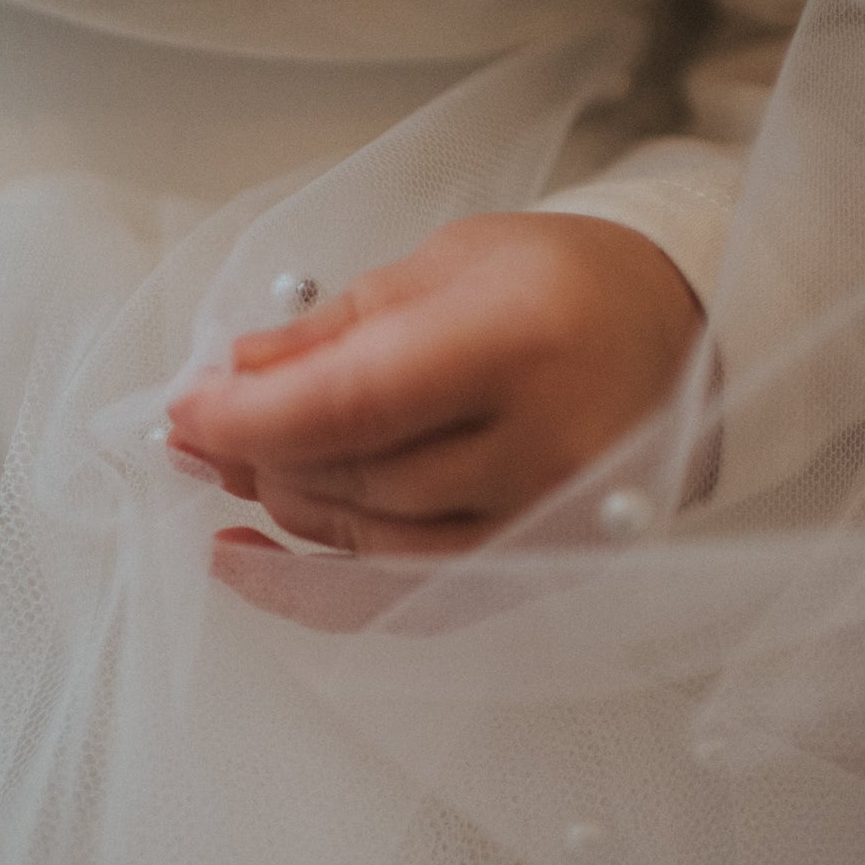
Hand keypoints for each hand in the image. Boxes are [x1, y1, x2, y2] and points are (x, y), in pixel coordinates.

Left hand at [167, 212, 702, 558]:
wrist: (681, 338)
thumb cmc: (562, 284)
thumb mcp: (447, 264)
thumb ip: (336, 328)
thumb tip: (231, 375)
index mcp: (522, 343)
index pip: (356, 404)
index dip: (250, 416)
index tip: (183, 407)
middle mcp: (545, 449)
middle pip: (356, 478)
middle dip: (257, 453)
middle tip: (199, 422)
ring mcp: (548, 525)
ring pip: (370, 542)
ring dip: (286, 505)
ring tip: (238, 463)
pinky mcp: (542, 573)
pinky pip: (405, 599)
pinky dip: (318, 585)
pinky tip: (254, 560)